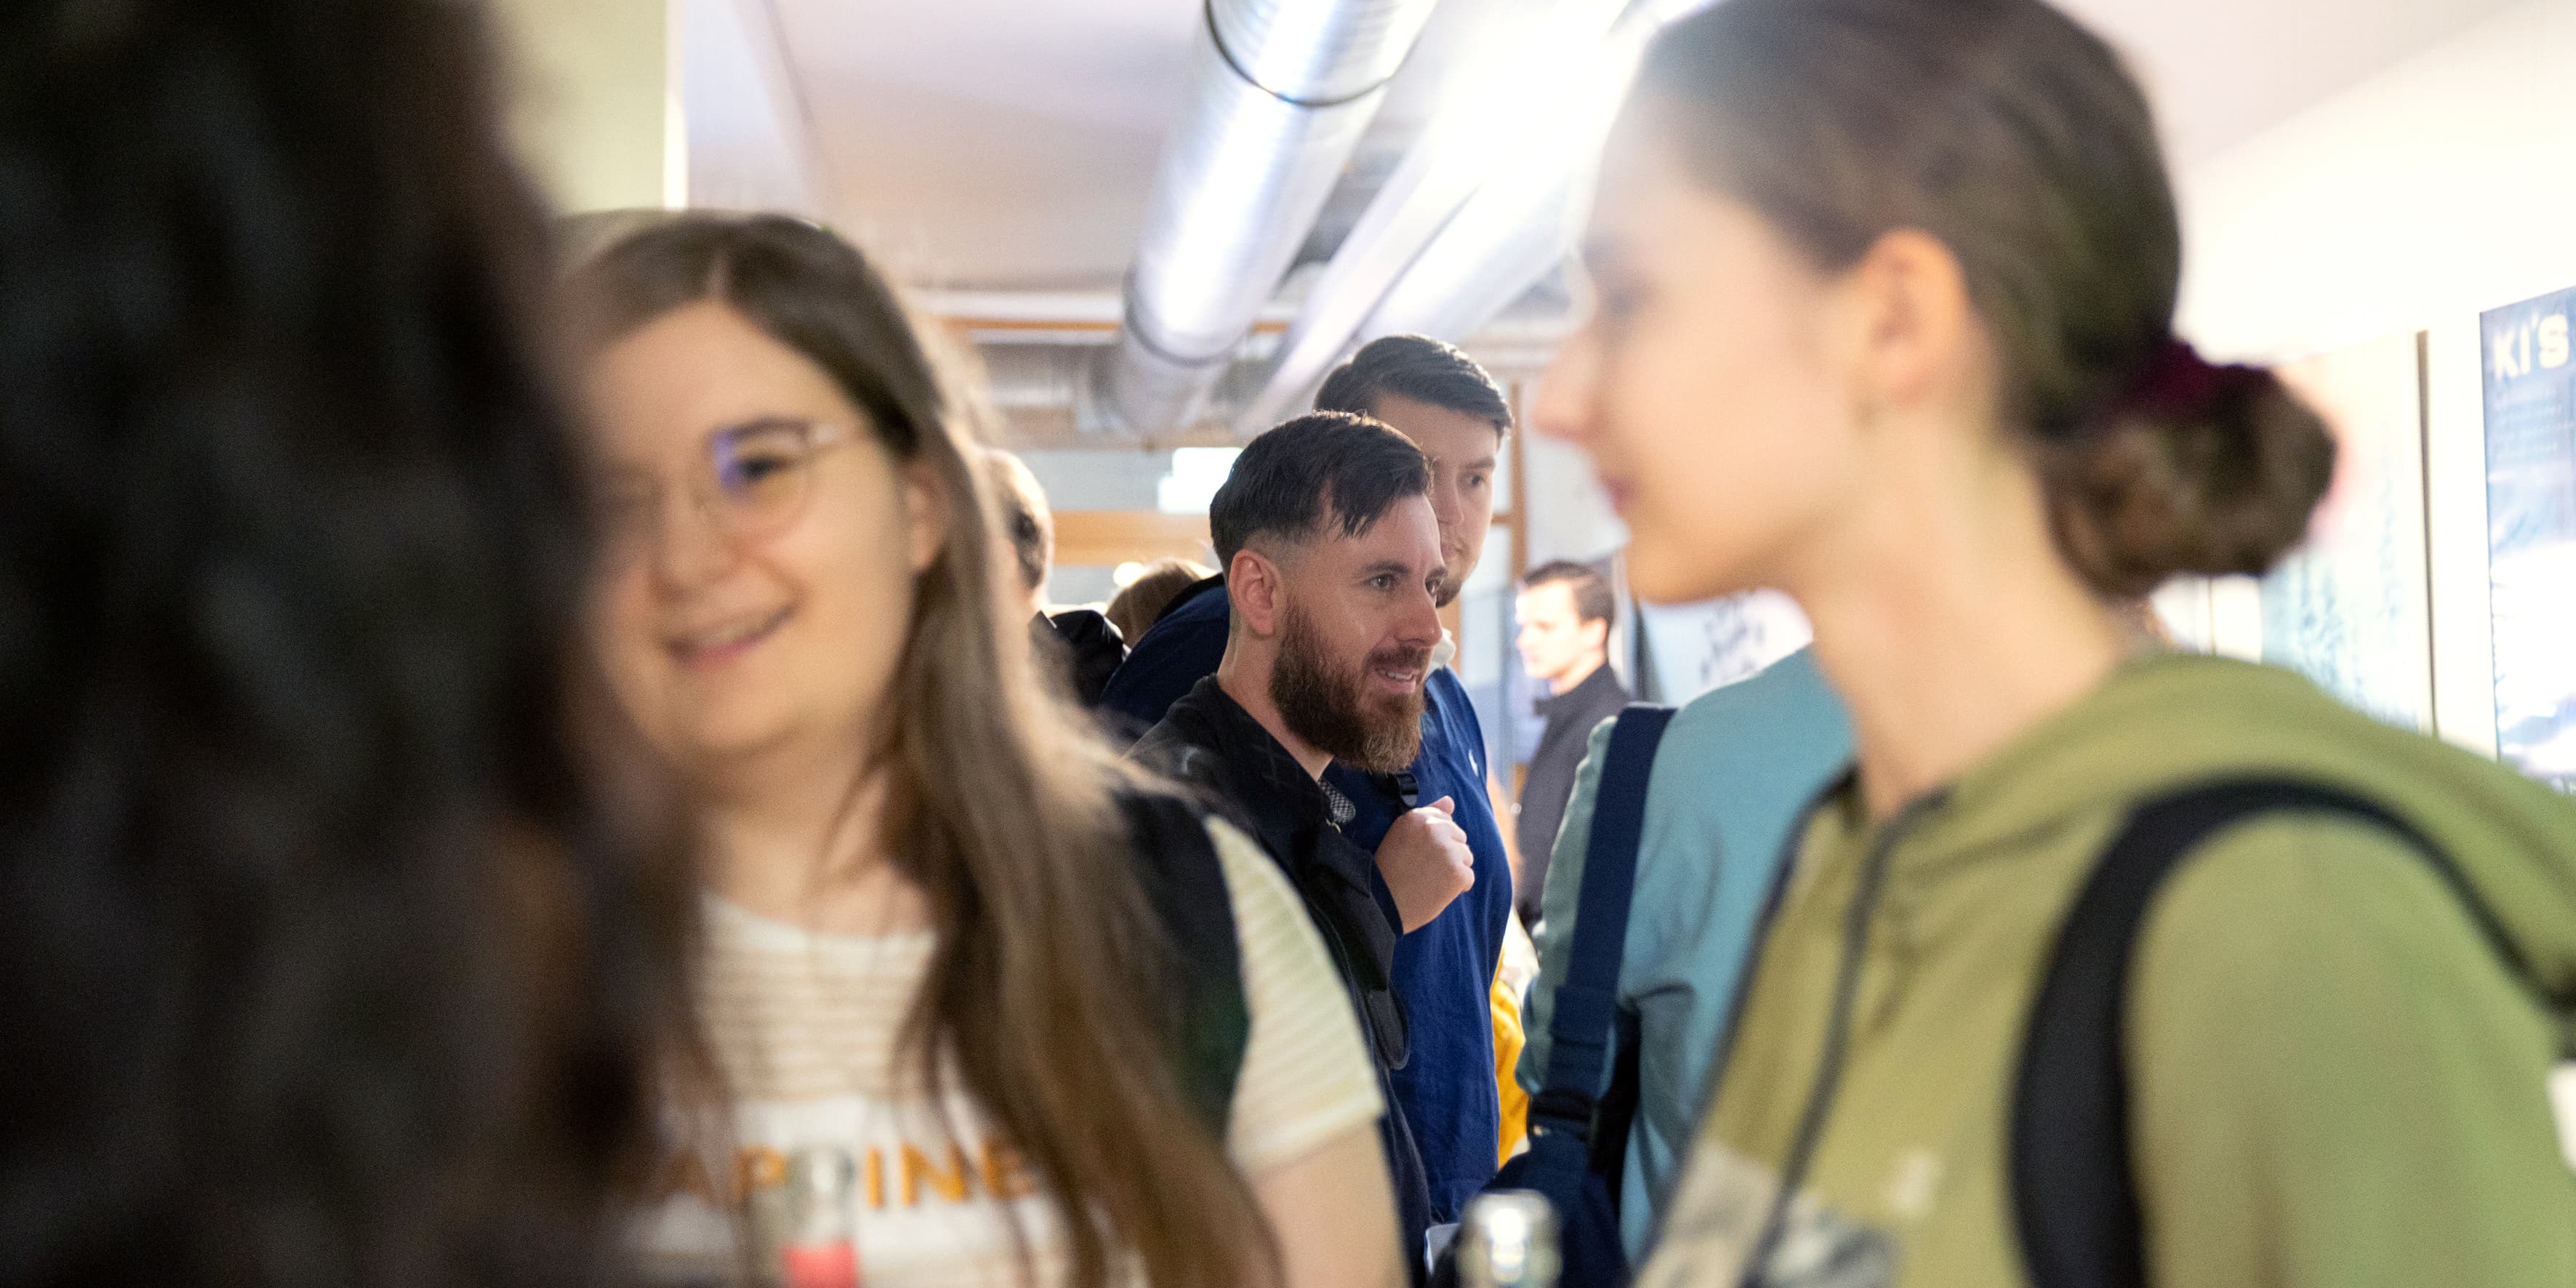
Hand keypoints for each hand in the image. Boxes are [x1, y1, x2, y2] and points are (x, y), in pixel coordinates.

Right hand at [1375, 796, 1474, 933]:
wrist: (1382, 905)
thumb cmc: (1390, 872)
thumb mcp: (1402, 835)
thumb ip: (1428, 814)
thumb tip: (1450, 800)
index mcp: (1417, 816)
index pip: (1445, 820)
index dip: (1435, 840)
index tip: (1420, 854)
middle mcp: (1434, 828)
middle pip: (1459, 838)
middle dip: (1447, 854)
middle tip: (1423, 869)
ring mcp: (1447, 850)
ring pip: (1466, 857)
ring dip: (1453, 870)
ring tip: (1429, 880)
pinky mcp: (1457, 872)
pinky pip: (1468, 877)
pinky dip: (1457, 887)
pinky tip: (1437, 891)